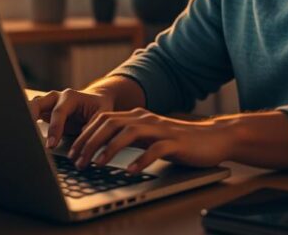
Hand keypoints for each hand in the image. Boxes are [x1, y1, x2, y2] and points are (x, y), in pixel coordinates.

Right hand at [28, 88, 116, 148]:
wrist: (95, 100)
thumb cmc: (99, 107)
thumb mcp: (101, 115)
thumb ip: (92, 125)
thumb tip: (82, 138)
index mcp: (70, 96)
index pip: (58, 112)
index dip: (54, 128)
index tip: (51, 144)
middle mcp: (56, 97)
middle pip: (37, 103)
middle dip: (30, 117)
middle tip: (27, 134)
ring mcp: (48, 103)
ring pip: (31, 107)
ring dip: (24, 118)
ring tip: (20, 133)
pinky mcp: (44, 112)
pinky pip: (31, 115)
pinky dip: (27, 123)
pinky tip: (23, 135)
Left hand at [68, 108, 231, 173]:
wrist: (214, 138)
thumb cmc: (179, 142)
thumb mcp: (149, 137)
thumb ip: (129, 138)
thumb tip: (100, 150)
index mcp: (137, 116)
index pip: (103, 119)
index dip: (85, 134)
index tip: (73, 151)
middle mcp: (146, 119)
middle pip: (110, 123)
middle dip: (90, 142)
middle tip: (78, 161)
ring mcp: (160, 129)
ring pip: (128, 133)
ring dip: (109, 149)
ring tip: (97, 164)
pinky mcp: (175, 142)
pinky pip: (155, 150)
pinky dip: (140, 160)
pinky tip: (131, 171)